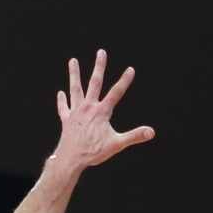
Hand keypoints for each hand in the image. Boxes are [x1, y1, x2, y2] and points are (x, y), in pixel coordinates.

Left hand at [46, 50, 153, 175]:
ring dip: (74, 74)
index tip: (130, 69)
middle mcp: (88, 108)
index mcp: (101, 112)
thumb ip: (135, 136)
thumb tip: (151, 132)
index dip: (124, 81)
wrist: (71, 159)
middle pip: (95, 83)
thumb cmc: (94, 153)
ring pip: (75, 89)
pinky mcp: (67, 120)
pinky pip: (64, 108)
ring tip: (73, 61)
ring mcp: (76, 113)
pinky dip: (62, 100)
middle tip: (101, 52)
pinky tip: (61, 93)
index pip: (116, 93)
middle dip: (99, 67)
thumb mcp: (117, 145)